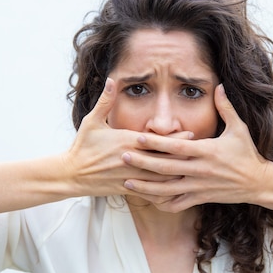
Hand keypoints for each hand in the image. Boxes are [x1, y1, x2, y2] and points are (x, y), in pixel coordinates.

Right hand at [63, 78, 188, 196]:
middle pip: (165, 159)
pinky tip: (178, 193)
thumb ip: (106, 101)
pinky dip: (165, 193)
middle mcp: (132, 159)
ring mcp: (130, 176)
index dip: (176, 138)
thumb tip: (111, 80)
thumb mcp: (92, 121)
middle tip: (202, 155)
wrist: (71, 174)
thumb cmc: (82, 146)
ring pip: (161, 178)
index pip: (157, 140)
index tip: (191, 134)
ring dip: (178, 176)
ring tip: (195, 173)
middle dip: (183, 157)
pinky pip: (151, 192)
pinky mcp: (127, 189)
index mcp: (126, 141)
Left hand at [121, 84, 272, 211]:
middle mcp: (201, 170)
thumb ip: (225, 107)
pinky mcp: (201, 199)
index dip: (157, 143)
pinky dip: (162, 203)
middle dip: (143, 163)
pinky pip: (178, 204)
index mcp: (207, 151)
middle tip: (123, 157)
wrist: (258, 182)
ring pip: (168, 190)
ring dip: (146, 187)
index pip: (177, 147)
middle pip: (166, 168)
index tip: (139, 137)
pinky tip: (147, 199)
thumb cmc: (247, 153)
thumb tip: (219, 85)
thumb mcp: (239, 128)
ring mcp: (200, 187)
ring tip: (127, 182)